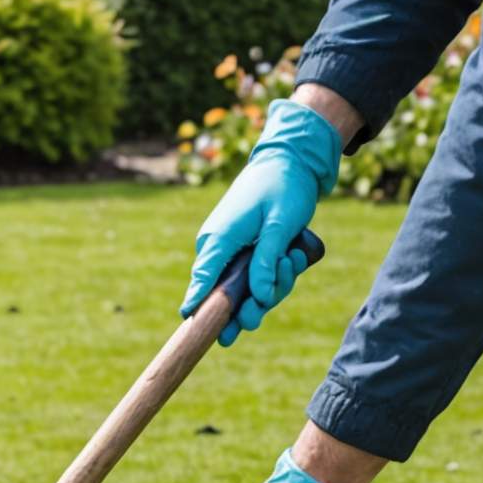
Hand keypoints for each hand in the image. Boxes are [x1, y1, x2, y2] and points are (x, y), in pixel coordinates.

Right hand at [183, 98, 341, 346]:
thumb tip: (258, 298)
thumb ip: (266, 261)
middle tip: (266, 305)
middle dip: (252, 305)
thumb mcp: (279, 225)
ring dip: (275, 285)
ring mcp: (232, 252)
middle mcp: (219, 248)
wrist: (291, 160)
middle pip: (226, 296)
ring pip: (248, 290)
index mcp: (219, 239)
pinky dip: (278, 274)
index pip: (202, 279)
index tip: (189, 322)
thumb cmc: (284, 187)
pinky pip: (259, 278)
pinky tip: (293, 255)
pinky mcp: (246, 253)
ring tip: (292, 259)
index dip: (197, 304)